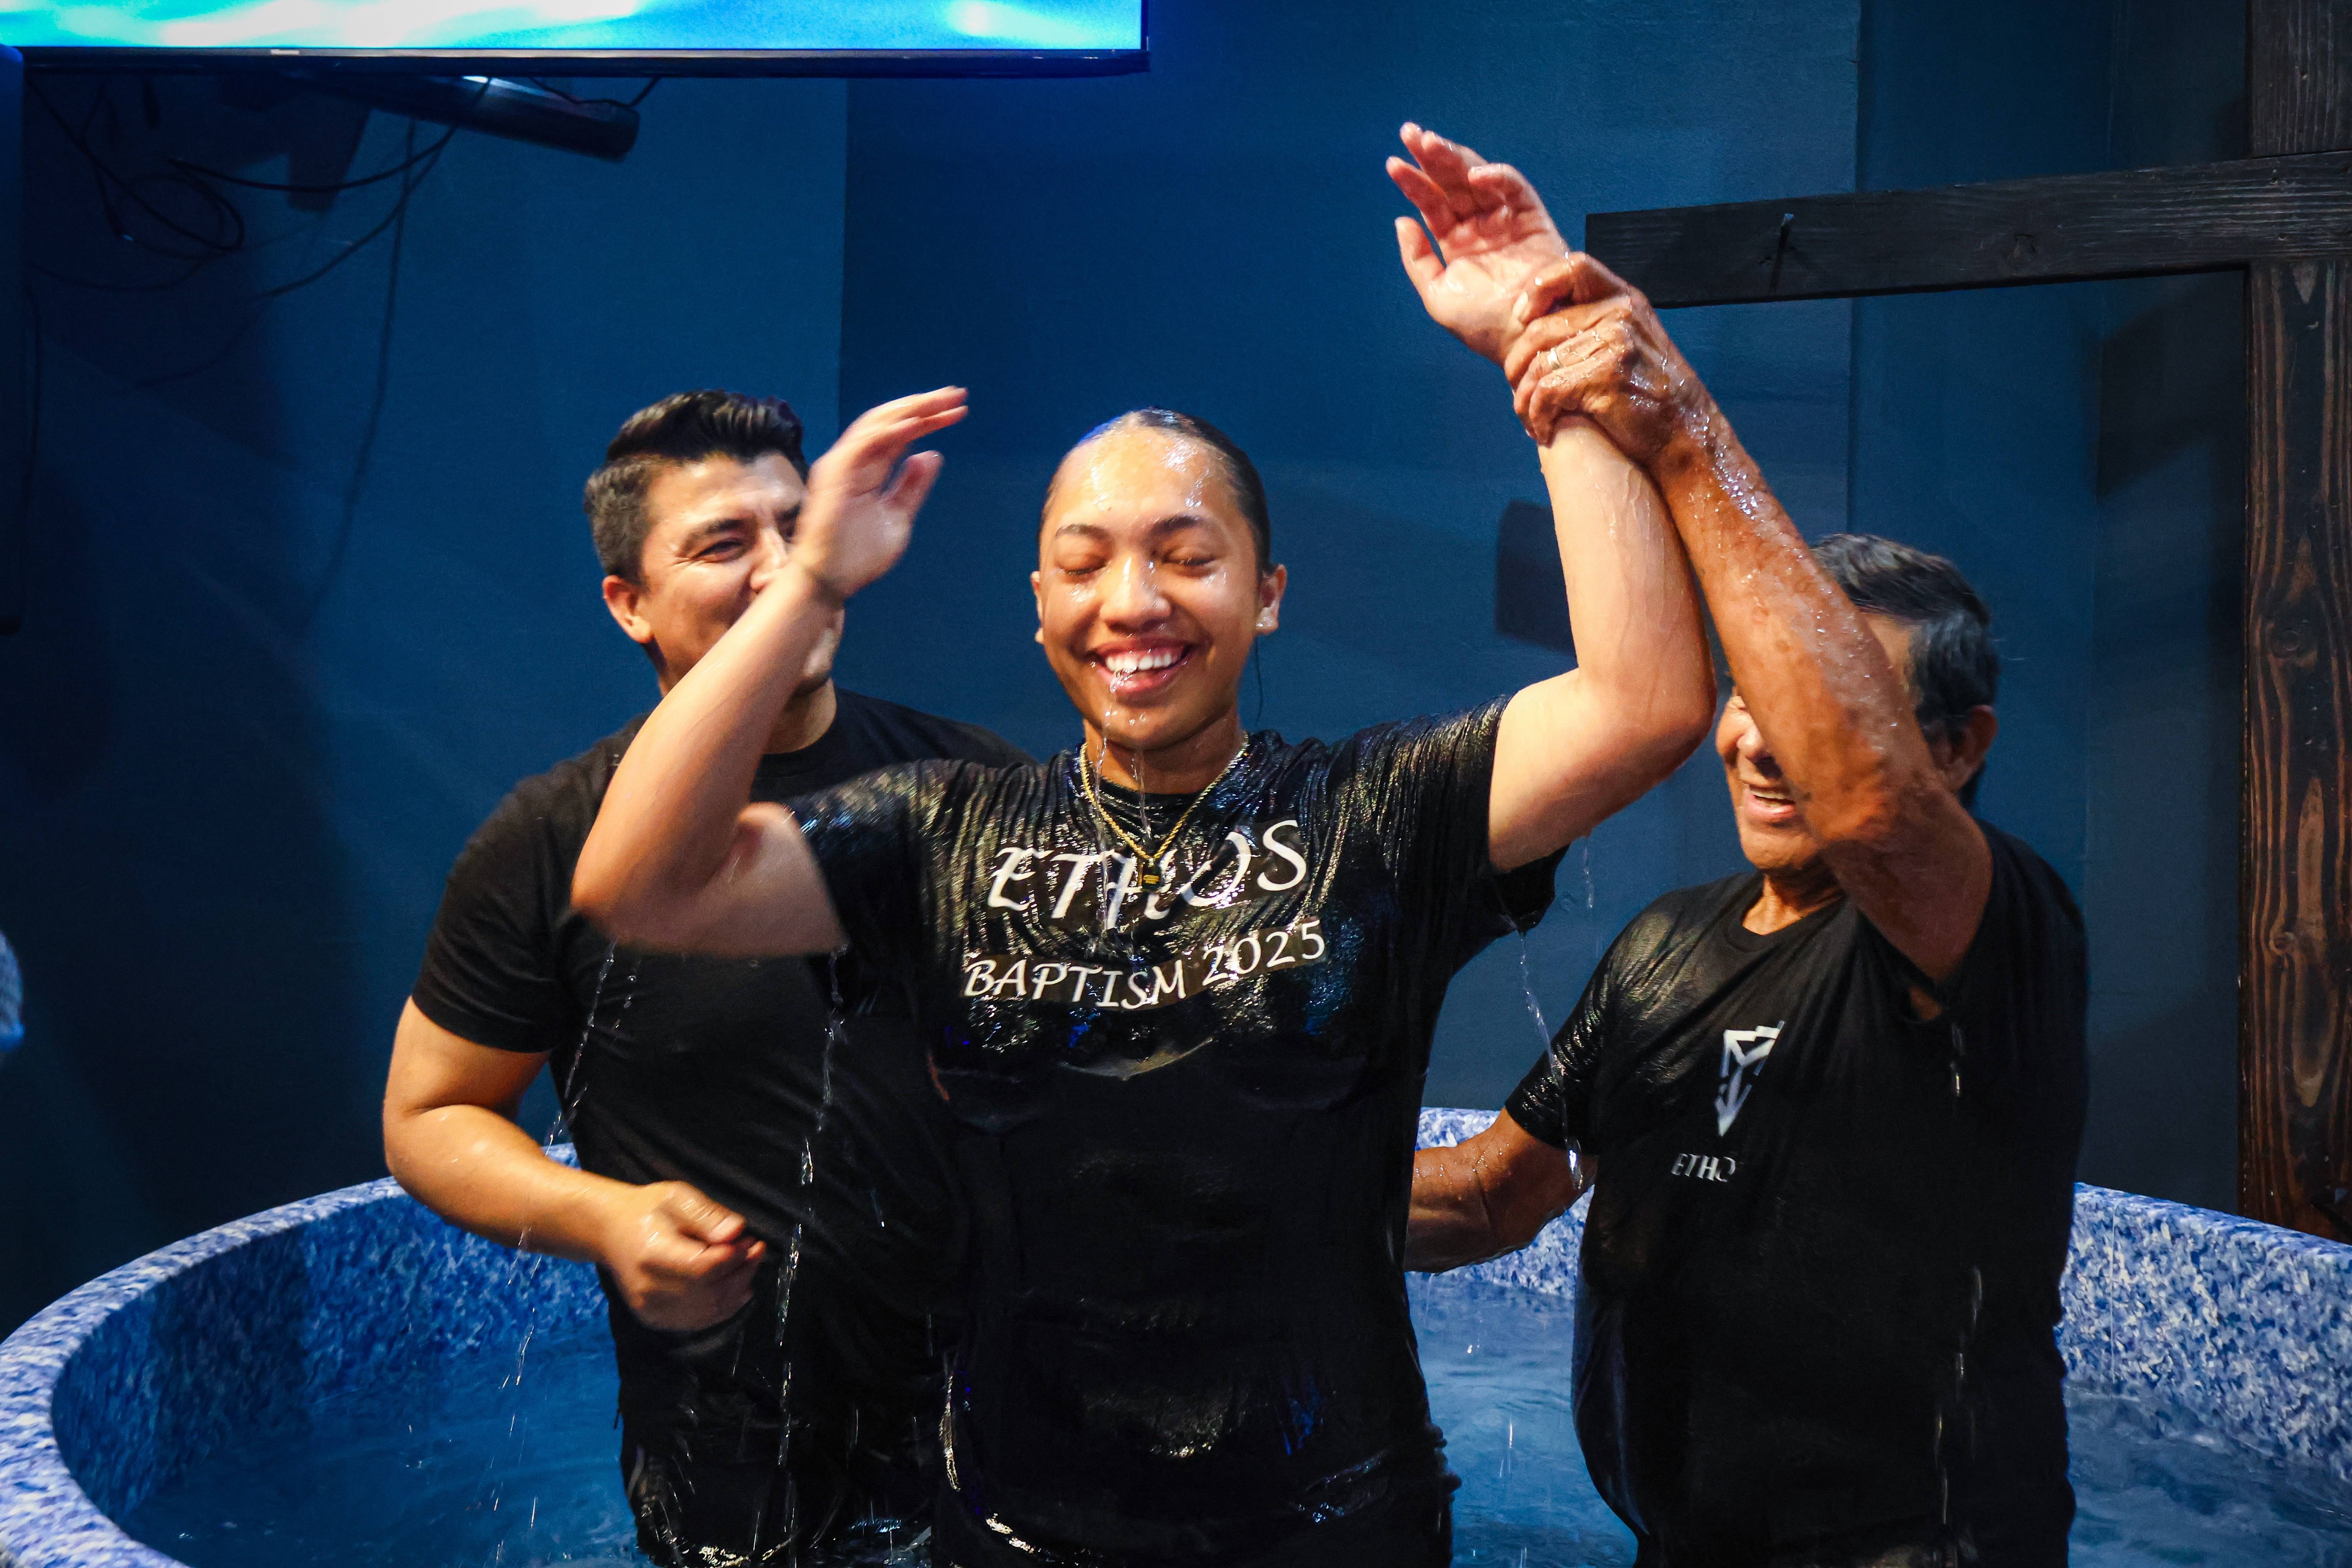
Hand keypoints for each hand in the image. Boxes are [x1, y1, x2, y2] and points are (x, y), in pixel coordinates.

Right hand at [593, 1181, 765, 1331]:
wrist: (610, 1231)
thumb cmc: (647, 1210)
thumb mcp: (677, 1197)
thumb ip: (706, 1215)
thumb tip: (736, 1231)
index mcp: (652, 1255)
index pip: (703, 1268)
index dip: (735, 1258)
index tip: (752, 1241)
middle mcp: (648, 1289)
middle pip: (710, 1292)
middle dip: (742, 1273)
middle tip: (756, 1251)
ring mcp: (650, 1309)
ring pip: (708, 1311)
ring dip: (737, 1291)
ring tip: (748, 1266)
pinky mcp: (654, 1319)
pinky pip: (698, 1322)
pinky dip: (724, 1308)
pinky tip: (737, 1290)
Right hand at [786, 387, 968, 602]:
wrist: (831, 583)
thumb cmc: (858, 556)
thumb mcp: (898, 516)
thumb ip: (912, 486)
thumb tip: (930, 455)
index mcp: (868, 469)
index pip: (901, 434)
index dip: (929, 419)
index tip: (959, 410)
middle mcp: (853, 461)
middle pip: (890, 422)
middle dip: (924, 405)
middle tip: (957, 394)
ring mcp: (841, 466)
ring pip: (876, 424)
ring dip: (910, 410)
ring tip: (940, 401)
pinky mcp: (834, 476)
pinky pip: (863, 444)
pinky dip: (889, 431)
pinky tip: (916, 423)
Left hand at [1388, 123, 1569, 363]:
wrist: (1524, 340)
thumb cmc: (1483, 326)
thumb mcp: (1438, 296)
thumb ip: (1418, 259)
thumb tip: (1401, 221)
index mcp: (1457, 242)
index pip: (1431, 202)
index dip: (1413, 182)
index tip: (1392, 164)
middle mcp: (1480, 226)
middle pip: (1452, 182)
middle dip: (1431, 156)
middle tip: (1410, 133)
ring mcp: (1505, 220)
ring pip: (1478, 177)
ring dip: (1455, 157)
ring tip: (1430, 142)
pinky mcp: (1532, 219)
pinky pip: (1514, 189)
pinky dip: (1496, 176)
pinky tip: (1473, 174)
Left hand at [1502, 254, 1711, 461]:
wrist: (1686, 434)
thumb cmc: (1648, 395)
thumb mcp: (1629, 344)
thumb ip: (1593, 326)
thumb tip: (1534, 323)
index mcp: (1624, 299)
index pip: (1574, 267)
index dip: (1539, 287)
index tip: (1523, 319)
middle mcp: (1621, 314)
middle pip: (1540, 328)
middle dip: (1516, 365)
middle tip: (1517, 390)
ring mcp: (1615, 343)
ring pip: (1539, 365)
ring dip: (1524, 399)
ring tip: (1531, 418)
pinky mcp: (1606, 376)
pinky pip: (1547, 392)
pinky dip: (1537, 416)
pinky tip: (1544, 430)